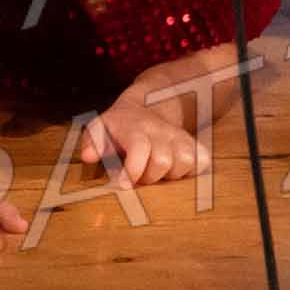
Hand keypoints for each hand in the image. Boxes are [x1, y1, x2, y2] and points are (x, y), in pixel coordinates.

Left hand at [79, 94, 209, 186]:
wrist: (149, 104)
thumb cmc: (121, 125)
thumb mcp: (101, 128)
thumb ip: (93, 142)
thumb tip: (87, 156)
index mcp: (136, 129)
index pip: (139, 147)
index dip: (133, 170)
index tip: (124, 185)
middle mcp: (160, 131)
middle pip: (162, 160)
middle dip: (149, 177)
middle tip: (140, 178)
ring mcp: (179, 137)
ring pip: (185, 161)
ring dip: (171, 175)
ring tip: (159, 174)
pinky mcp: (193, 144)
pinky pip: (202, 160)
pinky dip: (193, 170)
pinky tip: (178, 172)